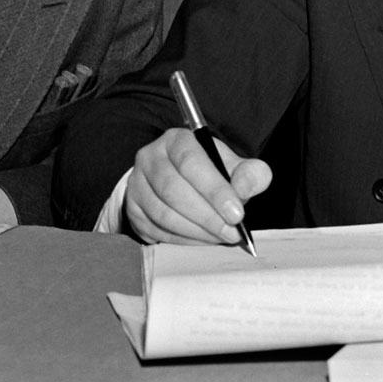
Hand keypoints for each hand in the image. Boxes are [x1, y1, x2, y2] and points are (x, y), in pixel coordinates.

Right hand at [124, 128, 271, 245]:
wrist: (181, 182)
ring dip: (195, 231)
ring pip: (163, 213)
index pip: (191, 162)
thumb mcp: (234, 166)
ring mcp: (137, 184)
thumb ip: (249, 174)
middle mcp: (150, 157)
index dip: (214, 190)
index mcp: (176, 140)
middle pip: (173, 189)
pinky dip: (182, 240)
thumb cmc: (210, 173)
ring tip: (220, 237)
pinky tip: (202, 240)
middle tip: (231, 232)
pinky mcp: (133, 209)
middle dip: (207, 216)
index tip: (236, 214)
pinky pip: (156, 230)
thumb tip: (246, 188)